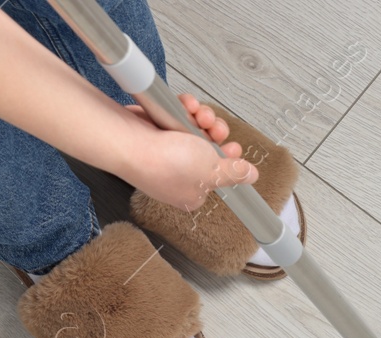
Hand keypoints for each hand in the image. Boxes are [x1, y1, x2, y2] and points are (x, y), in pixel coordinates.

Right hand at [120, 94, 258, 210]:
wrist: (129, 141)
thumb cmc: (166, 162)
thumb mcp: (213, 171)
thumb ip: (234, 173)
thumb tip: (251, 176)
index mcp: (192, 191)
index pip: (217, 174)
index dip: (227, 159)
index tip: (231, 148)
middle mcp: (178, 172)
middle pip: (208, 148)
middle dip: (215, 132)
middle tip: (214, 129)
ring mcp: (165, 150)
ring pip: (194, 129)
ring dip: (202, 117)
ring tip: (199, 115)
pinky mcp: (155, 129)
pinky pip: (176, 115)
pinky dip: (184, 108)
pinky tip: (186, 105)